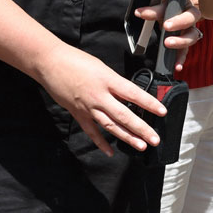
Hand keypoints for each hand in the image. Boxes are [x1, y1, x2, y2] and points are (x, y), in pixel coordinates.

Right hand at [36, 42, 168, 156]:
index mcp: (108, 80)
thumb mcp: (102, 68)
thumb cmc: (76, 60)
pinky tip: (110, 152)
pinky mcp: (78, 114)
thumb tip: (130, 97)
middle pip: (124, 115)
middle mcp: (99, 96)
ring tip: (141, 146)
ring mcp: (88, 107)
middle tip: (155, 139)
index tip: (162, 111)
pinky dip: (100, 143)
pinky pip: (91, 131)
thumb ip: (116, 84)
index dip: (149, 103)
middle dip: (141, 128)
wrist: (50, 63)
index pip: (133, 94)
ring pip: (110, 126)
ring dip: (126, 137)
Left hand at [120, 0, 202, 73]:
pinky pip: (188, 49)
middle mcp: (187, 12)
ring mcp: (189, 27)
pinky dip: (182, 57)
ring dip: (182, 40)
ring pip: (193, 34)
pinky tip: (176, 66)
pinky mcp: (186, 39)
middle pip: (189, 16)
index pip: (169, 2)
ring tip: (168, 44)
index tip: (140, 12)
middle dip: (178, 22)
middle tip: (165, 26)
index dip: (155, 9)